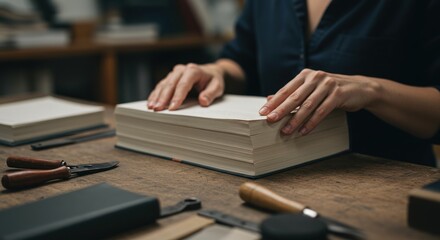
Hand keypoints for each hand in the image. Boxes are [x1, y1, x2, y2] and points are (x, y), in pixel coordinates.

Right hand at [147, 63, 224, 110]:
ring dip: (157, 96)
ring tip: (152, 107)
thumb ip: (211, 93)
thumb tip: (203, 101)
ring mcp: (174, 73)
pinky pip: (161, 85)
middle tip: (158, 109)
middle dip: (163, 97)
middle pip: (170, 84)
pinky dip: (155, 94)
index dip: (177, 96)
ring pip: (163, 84)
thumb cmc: (213, 80)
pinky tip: (151, 102)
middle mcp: (182, 70)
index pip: (183, 84)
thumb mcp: (217, 86)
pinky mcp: (170, 78)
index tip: (173, 108)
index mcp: (193, 70)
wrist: (210, 72)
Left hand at [259, 69, 377, 134]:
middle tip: (270, 121)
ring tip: (286, 131)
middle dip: (281, 110)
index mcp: (306, 75)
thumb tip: (269, 99)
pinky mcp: (338, 94)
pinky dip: (312, 122)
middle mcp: (315, 77)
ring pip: (308, 105)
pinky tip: (304, 131)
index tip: (262, 112)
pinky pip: (322, 111)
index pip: (286, 90)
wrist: (359, 88)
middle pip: (295, 97)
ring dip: (296, 120)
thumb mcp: (310, 89)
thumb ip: (292, 93)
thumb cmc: (330, 90)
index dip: (274, 102)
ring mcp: (328, 84)